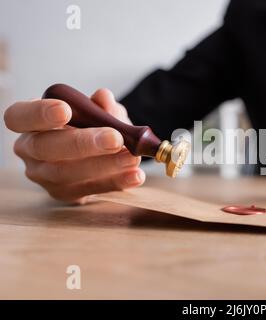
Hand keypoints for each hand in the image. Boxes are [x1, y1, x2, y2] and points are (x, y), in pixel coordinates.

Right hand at [3, 89, 144, 203]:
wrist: (95, 156)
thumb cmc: (88, 127)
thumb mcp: (96, 112)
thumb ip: (100, 106)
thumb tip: (103, 98)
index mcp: (30, 123)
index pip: (19, 116)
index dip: (39, 113)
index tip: (65, 110)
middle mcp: (31, 151)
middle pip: (45, 148)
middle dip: (82, 143)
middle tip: (115, 139)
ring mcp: (45, 177)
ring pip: (67, 173)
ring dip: (104, 165)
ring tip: (132, 157)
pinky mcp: (66, 195)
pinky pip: (90, 190)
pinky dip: (116, 182)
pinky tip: (135, 175)